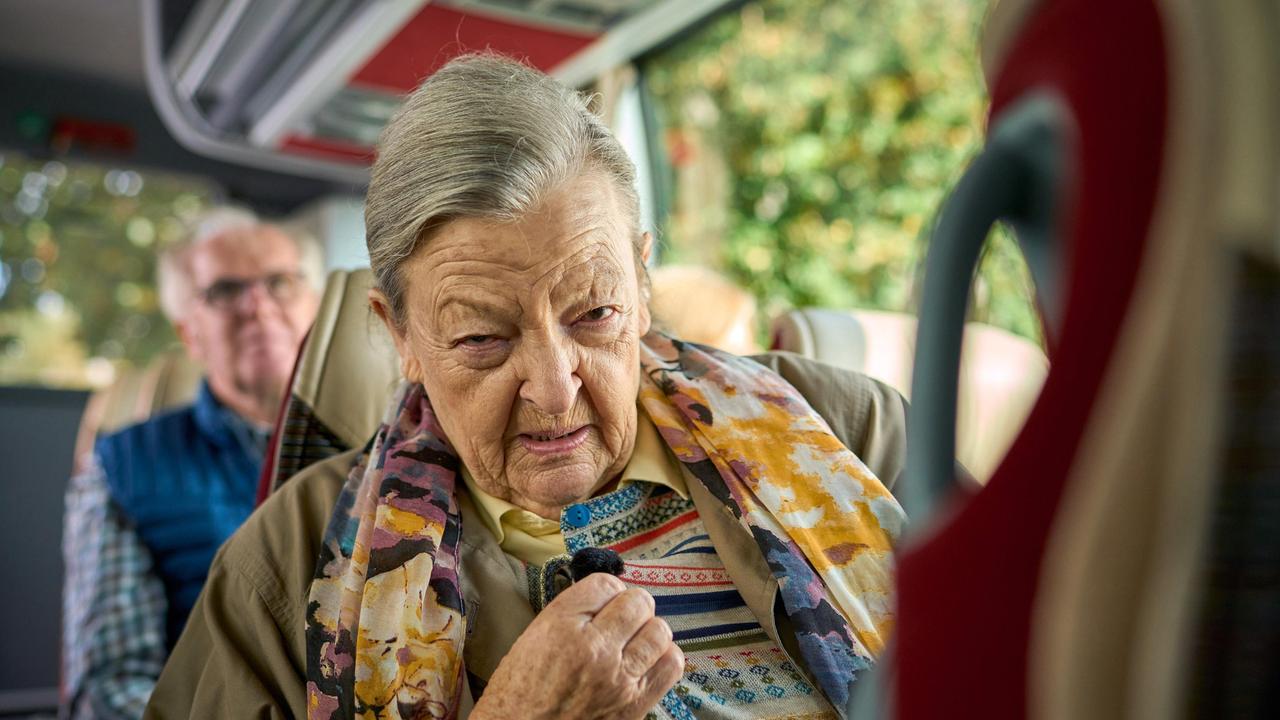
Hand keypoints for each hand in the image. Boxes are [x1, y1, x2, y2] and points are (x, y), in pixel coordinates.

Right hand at [472, 573, 683, 719]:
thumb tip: (606, 599)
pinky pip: (670, 664)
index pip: (605, 583)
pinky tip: (646, 662)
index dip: (606, 592)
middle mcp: (593, 648)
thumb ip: (571, 614)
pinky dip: (663, 657)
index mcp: (561, 626)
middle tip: (620, 621)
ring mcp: (617, 678)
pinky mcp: (634, 705)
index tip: (602, 603)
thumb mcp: (532, 638)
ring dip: (648, 632)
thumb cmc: (519, 692)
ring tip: (634, 642)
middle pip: (637, 602)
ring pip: (659, 631)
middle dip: (630, 607)